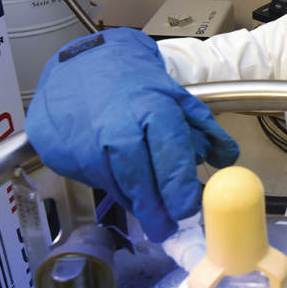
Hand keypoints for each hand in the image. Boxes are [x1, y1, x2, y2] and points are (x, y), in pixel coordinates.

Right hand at [26, 29, 238, 240]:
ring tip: (147, 205)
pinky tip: (118, 176)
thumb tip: (225, 158)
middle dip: (155, 208)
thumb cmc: (131, 80)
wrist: (82, 60)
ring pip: (114, 185)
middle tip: (166, 227)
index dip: (179, 188)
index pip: (170, 156)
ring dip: (133, 200)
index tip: (188, 209)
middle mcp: (116, 124)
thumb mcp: (174, 95)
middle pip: (139, 179)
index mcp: (151, 107)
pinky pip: (90, 179)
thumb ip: (203, 129)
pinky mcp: (60, 150)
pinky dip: (108, 185)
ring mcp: (83, 138)